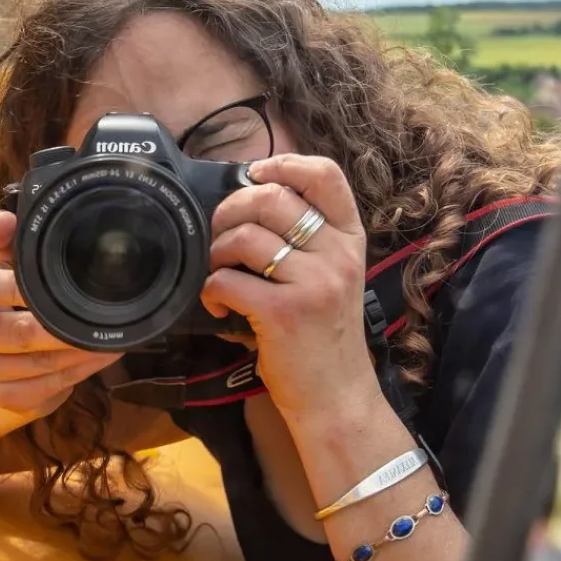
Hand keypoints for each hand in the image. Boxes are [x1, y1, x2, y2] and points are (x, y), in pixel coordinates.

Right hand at [0, 210, 122, 417]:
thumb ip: (7, 240)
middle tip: (102, 321)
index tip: (57, 286)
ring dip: (80, 354)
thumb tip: (2, 220)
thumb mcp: (3, 268)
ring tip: (110, 341)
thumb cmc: (2, 302)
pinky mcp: (1, 398)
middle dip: (65, 330)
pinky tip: (94, 361)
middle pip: (19, 334)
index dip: (16, 287)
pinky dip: (76, 376)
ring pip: (39, 366)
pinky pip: (45, 389)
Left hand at [199, 154, 377, 414]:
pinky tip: (221, 308)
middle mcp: (337, 255)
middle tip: (219, 236)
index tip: (254, 175)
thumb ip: (308, 238)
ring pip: (244, 236)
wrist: (337, 396)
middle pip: (271, 198)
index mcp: (350, 239)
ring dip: (215, 252)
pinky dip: (211, 291)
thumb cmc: (324, 335)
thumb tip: (250, 197)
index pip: (325, 175)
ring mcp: (314, 283)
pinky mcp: (284, 313)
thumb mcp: (333, 276)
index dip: (283, 164)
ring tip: (218, 273)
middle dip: (230, 210)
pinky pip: (227, 280)